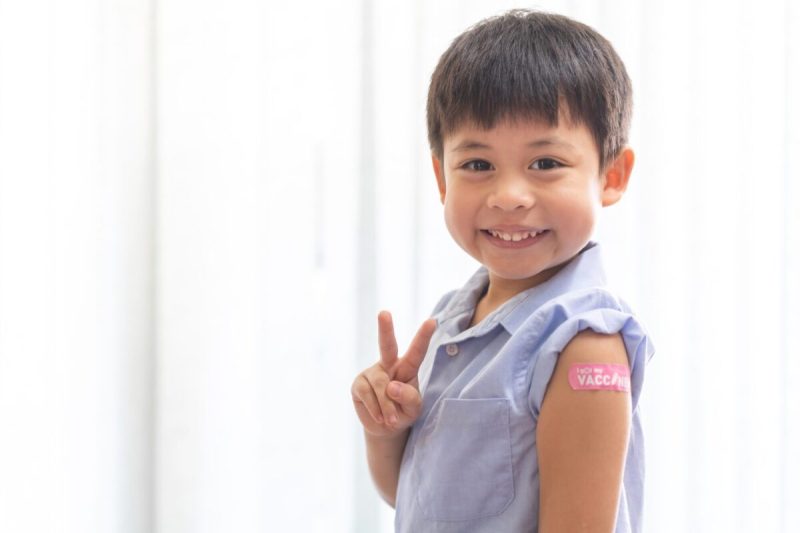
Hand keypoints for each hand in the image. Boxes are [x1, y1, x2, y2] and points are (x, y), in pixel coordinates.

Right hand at [351, 311, 436, 437]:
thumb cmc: (404, 412)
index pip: (417, 351)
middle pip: (387, 345)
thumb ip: (410, 398)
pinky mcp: (358, 383)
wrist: (384, 427)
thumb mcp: (414, 409)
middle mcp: (389, 364)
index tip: (432, 321)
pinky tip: (380, 417)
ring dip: (387, 407)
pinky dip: (376, 409)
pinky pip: (367, 395)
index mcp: (408, 367)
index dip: (423, 336)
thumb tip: (392, 386)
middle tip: (384, 313)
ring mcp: (372, 372)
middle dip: (385, 329)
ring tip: (391, 420)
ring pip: (381, 386)